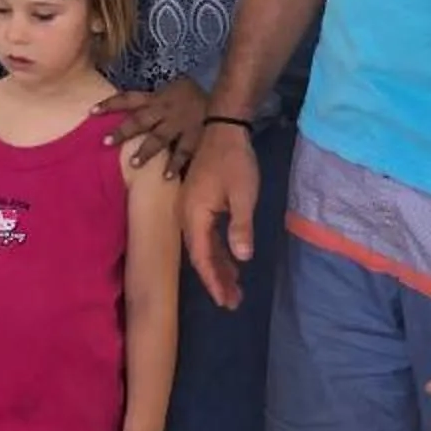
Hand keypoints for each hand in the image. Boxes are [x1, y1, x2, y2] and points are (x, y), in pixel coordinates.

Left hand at [99, 79, 207, 173]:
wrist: (223, 100)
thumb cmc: (192, 96)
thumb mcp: (171, 90)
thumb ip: (153, 101)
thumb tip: (131, 108)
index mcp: (157, 99)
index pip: (128, 99)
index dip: (109, 104)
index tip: (91, 112)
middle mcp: (164, 111)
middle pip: (140, 120)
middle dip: (123, 131)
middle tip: (105, 142)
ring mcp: (179, 125)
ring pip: (159, 137)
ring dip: (146, 150)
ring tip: (133, 163)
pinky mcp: (194, 137)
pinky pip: (183, 152)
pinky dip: (175, 165)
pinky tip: (166, 177)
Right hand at [180, 121, 259, 308]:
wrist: (224, 129)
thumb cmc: (235, 161)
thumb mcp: (243, 194)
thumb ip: (241, 226)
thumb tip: (241, 258)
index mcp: (194, 215)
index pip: (202, 257)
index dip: (214, 281)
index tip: (226, 301)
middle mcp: (186, 216)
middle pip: (200, 256)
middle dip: (216, 279)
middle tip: (233, 302)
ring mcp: (190, 210)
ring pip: (203, 247)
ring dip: (218, 267)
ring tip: (234, 288)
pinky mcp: (198, 205)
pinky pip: (206, 235)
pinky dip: (218, 251)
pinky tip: (231, 261)